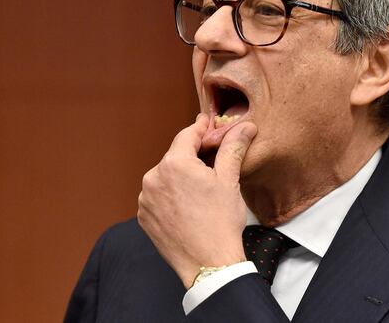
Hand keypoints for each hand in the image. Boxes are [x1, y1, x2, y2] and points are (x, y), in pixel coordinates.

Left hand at [137, 113, 257, 288]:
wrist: (208, 264)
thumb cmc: (220, 223)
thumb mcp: (229, 180)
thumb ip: (232, 147)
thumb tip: (244, 127)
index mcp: (174, 164)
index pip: (187, 135)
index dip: (201, 128)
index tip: (209, 124)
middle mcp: (153, 178)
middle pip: (176, 156)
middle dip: (193, 155)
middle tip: (212, 158)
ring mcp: (145, 199)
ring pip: (165, 176)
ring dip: (180, 176)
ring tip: (200, 189)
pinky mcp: (144, 216)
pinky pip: (157, 196)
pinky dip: (170, 195)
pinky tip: (187, 205)